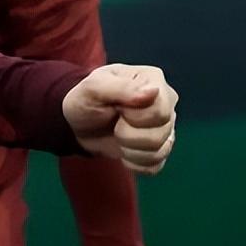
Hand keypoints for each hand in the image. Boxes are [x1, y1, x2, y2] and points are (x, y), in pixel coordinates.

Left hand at [62, 64, 177, 172]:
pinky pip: (155, 165)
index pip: (160, 111)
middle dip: (129, 133)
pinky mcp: (160, 148)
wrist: (78, 122)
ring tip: (116, 133)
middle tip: (114, 121)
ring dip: (129, 148)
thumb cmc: (86, 98)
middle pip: (162, 133)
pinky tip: (123, 149)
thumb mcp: (93, 87)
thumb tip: (154, 92)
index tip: (116, 107)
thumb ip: (122, 87)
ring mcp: (166, 126)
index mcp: (154, 81)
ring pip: (159, 151)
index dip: (134, 117)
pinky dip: (133, 162)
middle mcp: (166, 102)